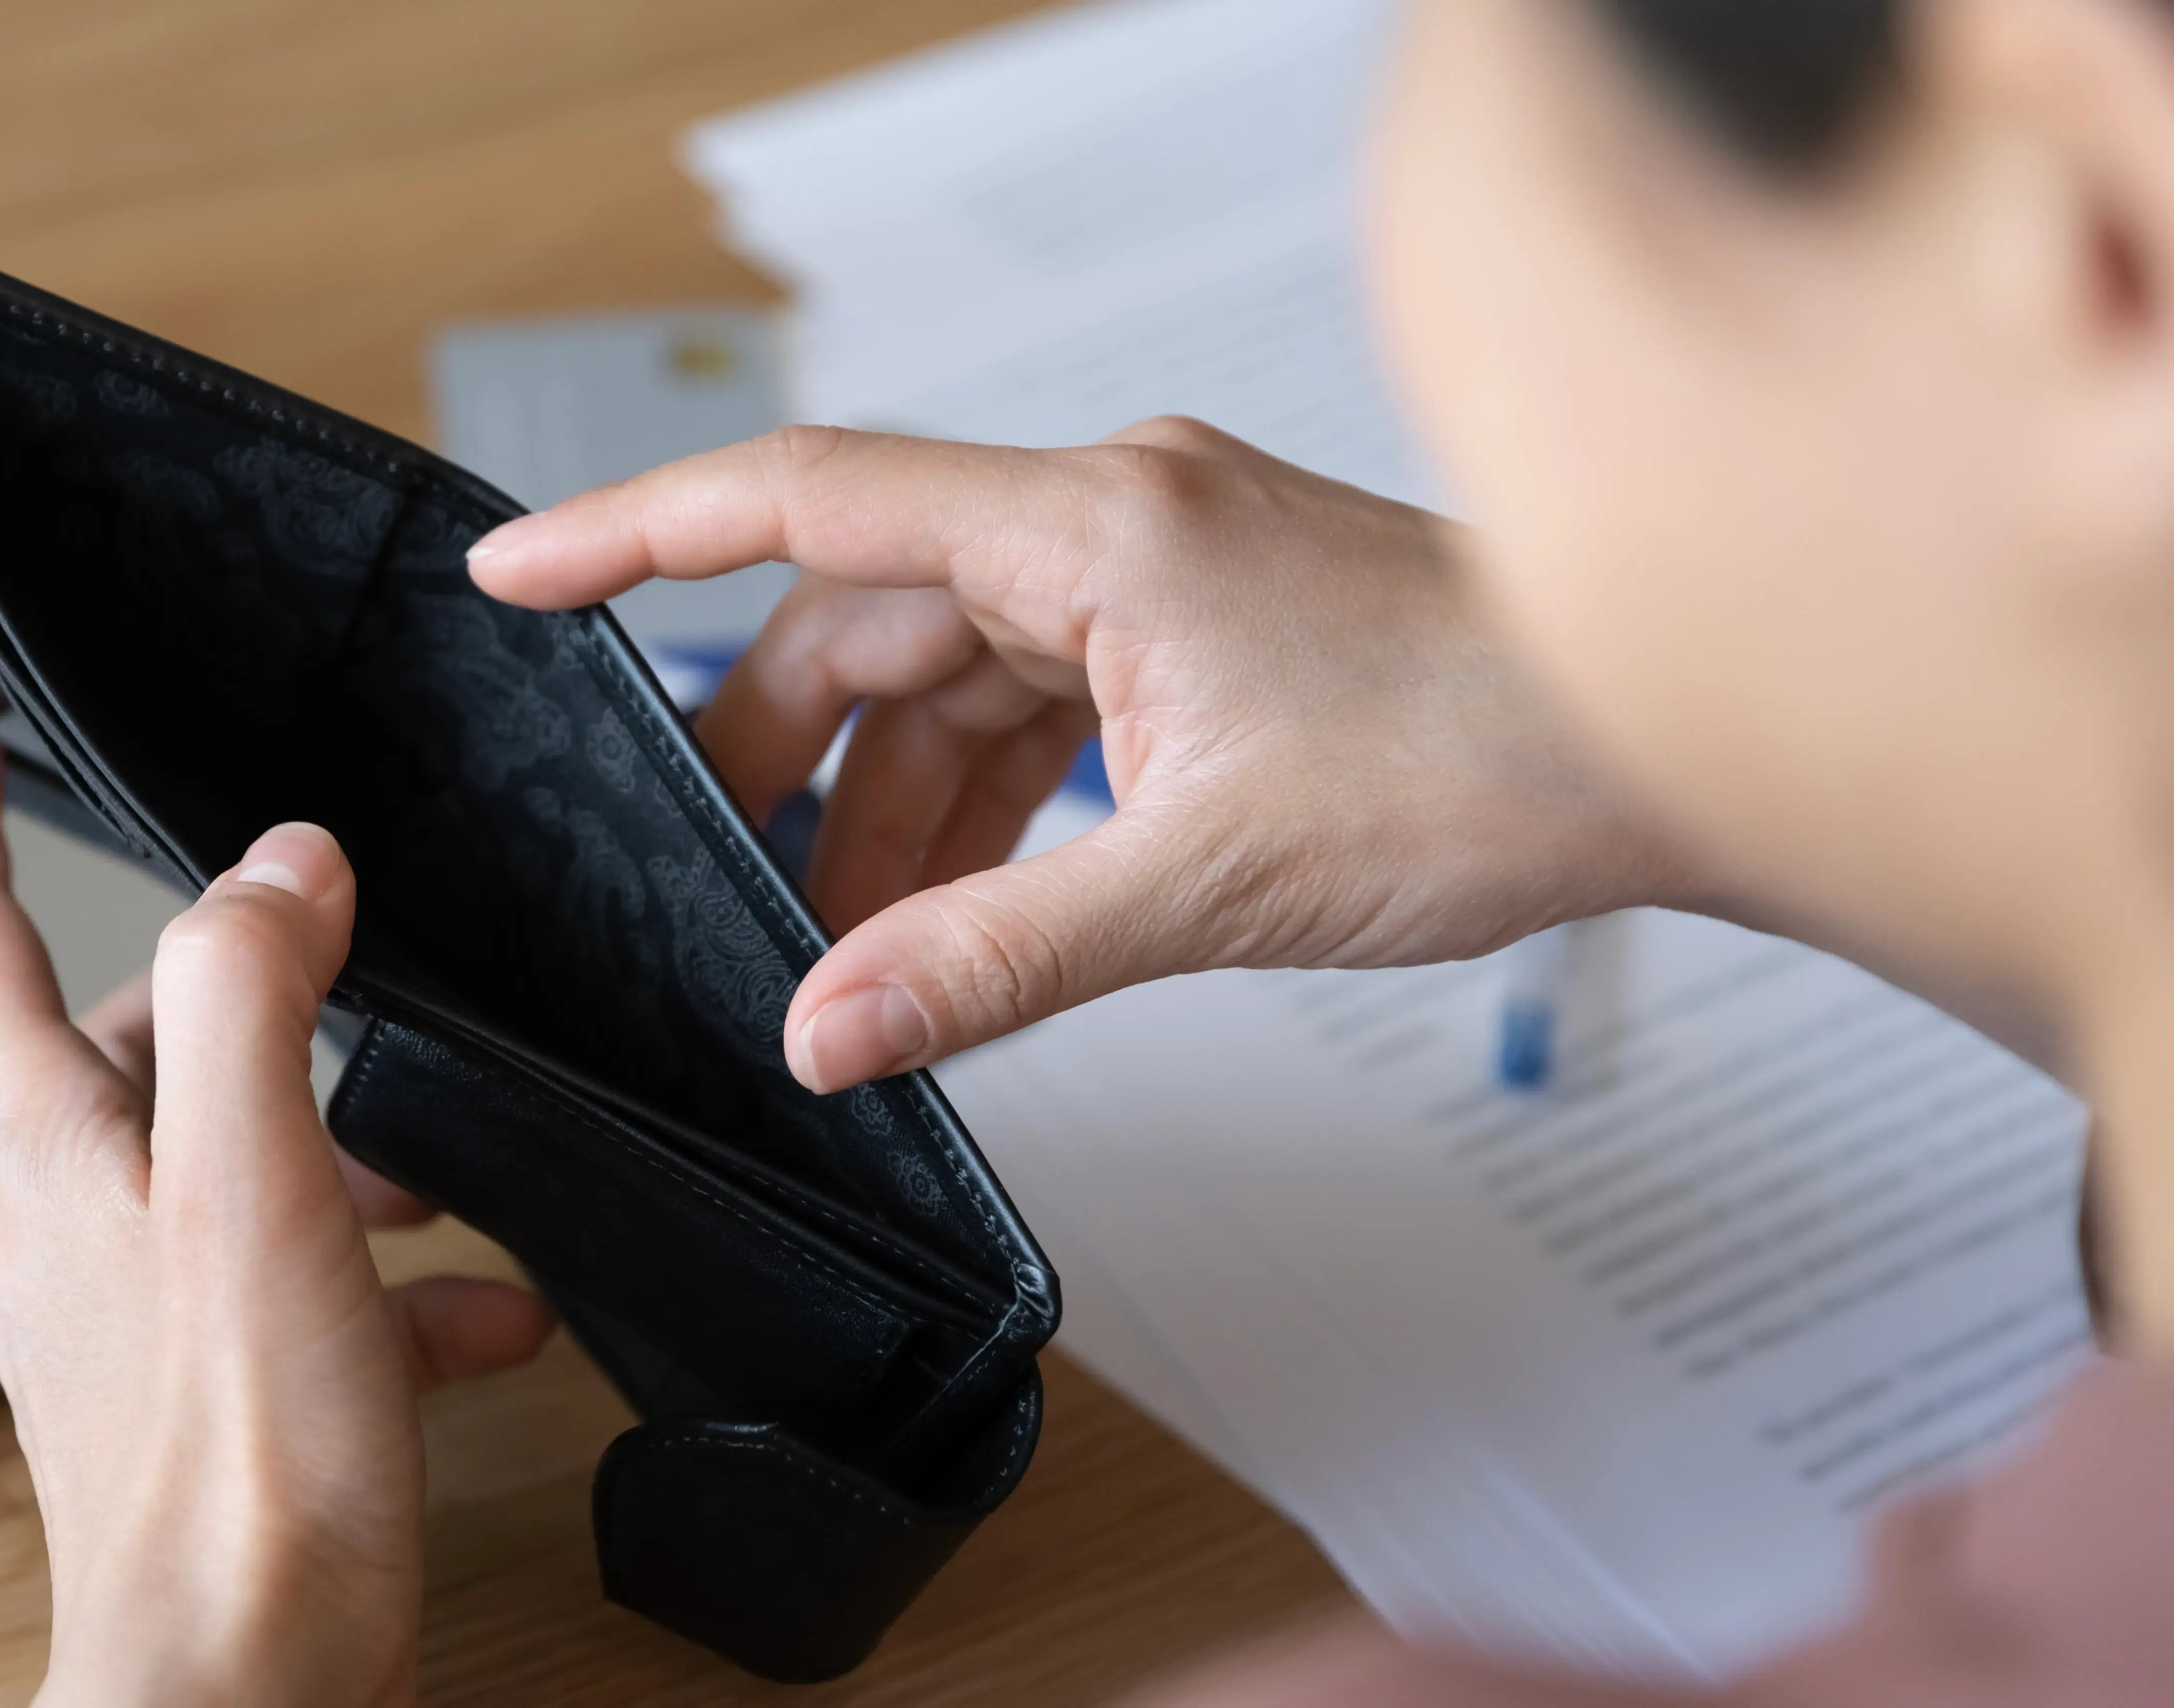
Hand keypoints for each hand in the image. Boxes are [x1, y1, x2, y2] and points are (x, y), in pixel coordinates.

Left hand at [0, 689, 553, 1707]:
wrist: (242, 1696)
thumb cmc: (238, 1477)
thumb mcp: (254, 1186)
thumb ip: (255, 999)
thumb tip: (273, 864)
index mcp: (47, 1147)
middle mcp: (69, 1221)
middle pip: (122, 1039)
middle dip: (241, 995)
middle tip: (340, 956)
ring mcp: (134, 1315)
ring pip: (230, 1164)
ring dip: (350, 1147)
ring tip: (456, 1177)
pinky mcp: (213, 1398)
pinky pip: (300, 1290)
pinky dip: (393, 1283)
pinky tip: (489, 1317)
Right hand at [468, 421, 1725, 1090]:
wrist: (1672, 745)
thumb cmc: (1491, 760)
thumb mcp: (1208, 885)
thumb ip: (996, 958)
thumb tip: (830, 1028)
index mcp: (1098, 526)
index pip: (810, 499)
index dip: (639, 533)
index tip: (517, 574)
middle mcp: (1114, 516)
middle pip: (870, 610)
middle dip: (783, 752)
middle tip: (722, 883)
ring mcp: (1157, 564)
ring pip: (950, 667)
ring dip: (891, 802)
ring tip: (860, 942)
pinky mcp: (1194, 621)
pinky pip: (1034, 698)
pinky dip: (982, 800)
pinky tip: (962, 905)